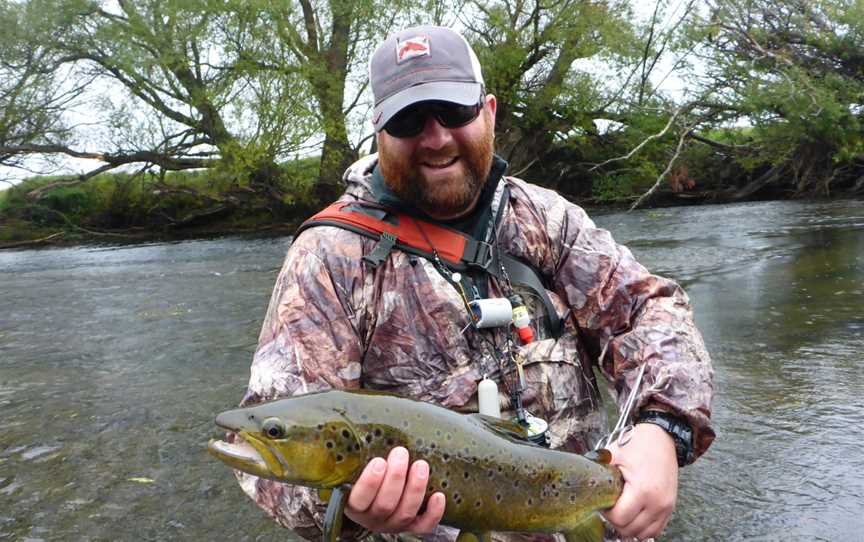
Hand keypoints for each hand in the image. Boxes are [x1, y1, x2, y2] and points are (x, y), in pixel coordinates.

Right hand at [344, 447, 445, 533]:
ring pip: (405, 513)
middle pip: (385, 505)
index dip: (369, 482)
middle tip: (401, 453)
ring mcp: (393, 524)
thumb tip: (360, 423)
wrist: (372, 501)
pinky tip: (439, 495)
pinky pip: (424, 526)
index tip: (379, 461)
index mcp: (355, 505)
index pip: (359, 499)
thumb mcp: (354, 468)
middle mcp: (373, 518)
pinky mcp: (411, 527)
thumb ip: (357, 455)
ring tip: (420, 465)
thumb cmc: (363, 476)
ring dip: (415, 488)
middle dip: (396, 478)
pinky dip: (433, 513)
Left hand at [602, 423, 678, 539]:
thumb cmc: (637, 444)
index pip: (619, 518)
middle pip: (630, 529)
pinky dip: (643, 527)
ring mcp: (666, 507)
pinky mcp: (670, 507)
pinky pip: (655, 530)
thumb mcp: (613, 454)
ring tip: (622, 510)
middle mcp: (657, 502)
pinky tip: (633, 515)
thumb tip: (581, 483)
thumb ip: (598, 471)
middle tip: (610, 505)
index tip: (603, 501)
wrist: (662, 437)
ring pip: (643, 534)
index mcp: (642, 490)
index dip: (606, 513)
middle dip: (616, 520)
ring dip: (629, 526)